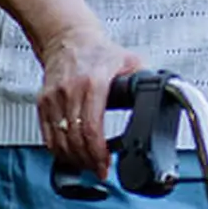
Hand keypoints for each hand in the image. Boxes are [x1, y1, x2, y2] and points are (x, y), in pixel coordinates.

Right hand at [36, 22, 143, 178]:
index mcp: (94, 82)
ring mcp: (54, 97)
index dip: (98, 153)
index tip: (105, 165)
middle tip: (98, 170)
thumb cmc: (98, 52)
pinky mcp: (43, 102)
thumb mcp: (129, 61)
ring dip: (73, 159)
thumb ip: (145, 80)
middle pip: (75, 139)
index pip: (92, 127)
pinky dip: (58, 150)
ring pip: (59, 141)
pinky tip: (70, 154)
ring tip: (87, 165)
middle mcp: (71, 90)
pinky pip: (47, 135)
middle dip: (88, 161)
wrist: (69, 38)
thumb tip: (164, 95)